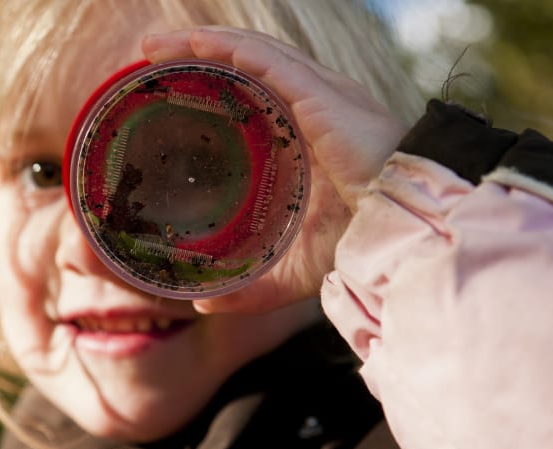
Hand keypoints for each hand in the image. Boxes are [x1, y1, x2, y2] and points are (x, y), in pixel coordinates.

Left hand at [142, 26, 407, 313]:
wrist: (402, 233)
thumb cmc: (360, 246)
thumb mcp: (293, 268)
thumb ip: (251, 288)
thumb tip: (203, 303)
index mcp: (306, 137)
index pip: (252, 96)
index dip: (214, 86)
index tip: (169, 92)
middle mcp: (311, 107)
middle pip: (244, 66)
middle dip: (195, 56)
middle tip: (150, 59)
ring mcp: (317, 96)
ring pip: (250, 54)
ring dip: (200, 43)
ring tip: (155, 46)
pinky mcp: (320, 94)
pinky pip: (266, 59)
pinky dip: (227, 47)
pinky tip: (192, 42)